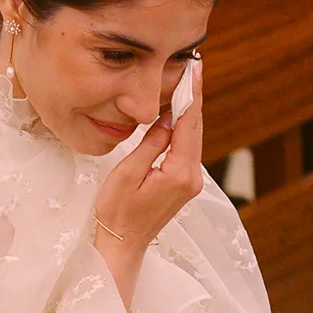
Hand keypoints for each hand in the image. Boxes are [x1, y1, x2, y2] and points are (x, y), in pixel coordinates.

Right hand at [95, 56, 204, 248]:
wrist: (121, 245)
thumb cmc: (116, 213)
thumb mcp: (127, 174)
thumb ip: (151, 143)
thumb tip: (168, 117)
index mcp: (179, 173)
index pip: (189, 124)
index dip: (191, 94)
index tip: (195, 69)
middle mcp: (192, 177)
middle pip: (196, 128)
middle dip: (194, 97)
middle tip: (194, 66)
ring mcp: (191, 183)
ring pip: (194, 138)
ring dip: (190, 111)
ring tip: (187, 82)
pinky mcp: (184, 185)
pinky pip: (188, 149)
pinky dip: (185, 128)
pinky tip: (179, 113)